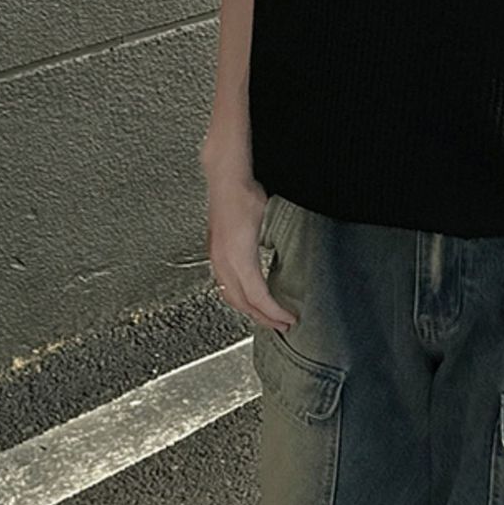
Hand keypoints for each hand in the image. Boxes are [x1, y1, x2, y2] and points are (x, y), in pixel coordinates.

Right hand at [206, 176, 297, 331]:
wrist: (225, 179)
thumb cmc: (245, 195)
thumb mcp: (268, 222)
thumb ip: (275, 244)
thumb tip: (288, 259)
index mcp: (239, 258)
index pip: (258, 298)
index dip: (274, 313)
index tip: (287, 319)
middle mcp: (224, 262)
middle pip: (243, 303)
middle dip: (263, 318)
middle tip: (280, 325)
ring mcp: (217, 259)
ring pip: (230, 296)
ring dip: (248, 310)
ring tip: (264, 316)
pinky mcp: (215, 253)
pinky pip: (224, 285)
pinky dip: (237, 297)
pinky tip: (245, 296)